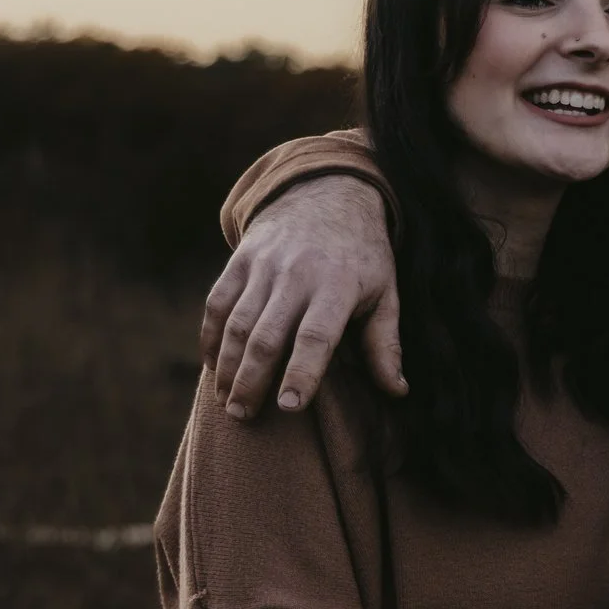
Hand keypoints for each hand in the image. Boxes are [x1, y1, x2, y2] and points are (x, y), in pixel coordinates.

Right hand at [204, 175, 403, 416]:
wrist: (327, 192)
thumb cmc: (362, 255)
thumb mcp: (385, 292)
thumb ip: (385, 343)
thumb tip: (398, 391)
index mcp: (337, 286)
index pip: (316, 337)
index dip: (302, 373)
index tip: (289, 407)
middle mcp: (296, 275)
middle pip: (267, 336)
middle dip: (251, 381)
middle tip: (242, 417)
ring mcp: (264, 266)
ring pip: (236, 323)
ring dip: (226, 366)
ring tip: (226, 403)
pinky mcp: (241, 260)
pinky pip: (217, 302)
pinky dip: (210, 336)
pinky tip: (212, 366)